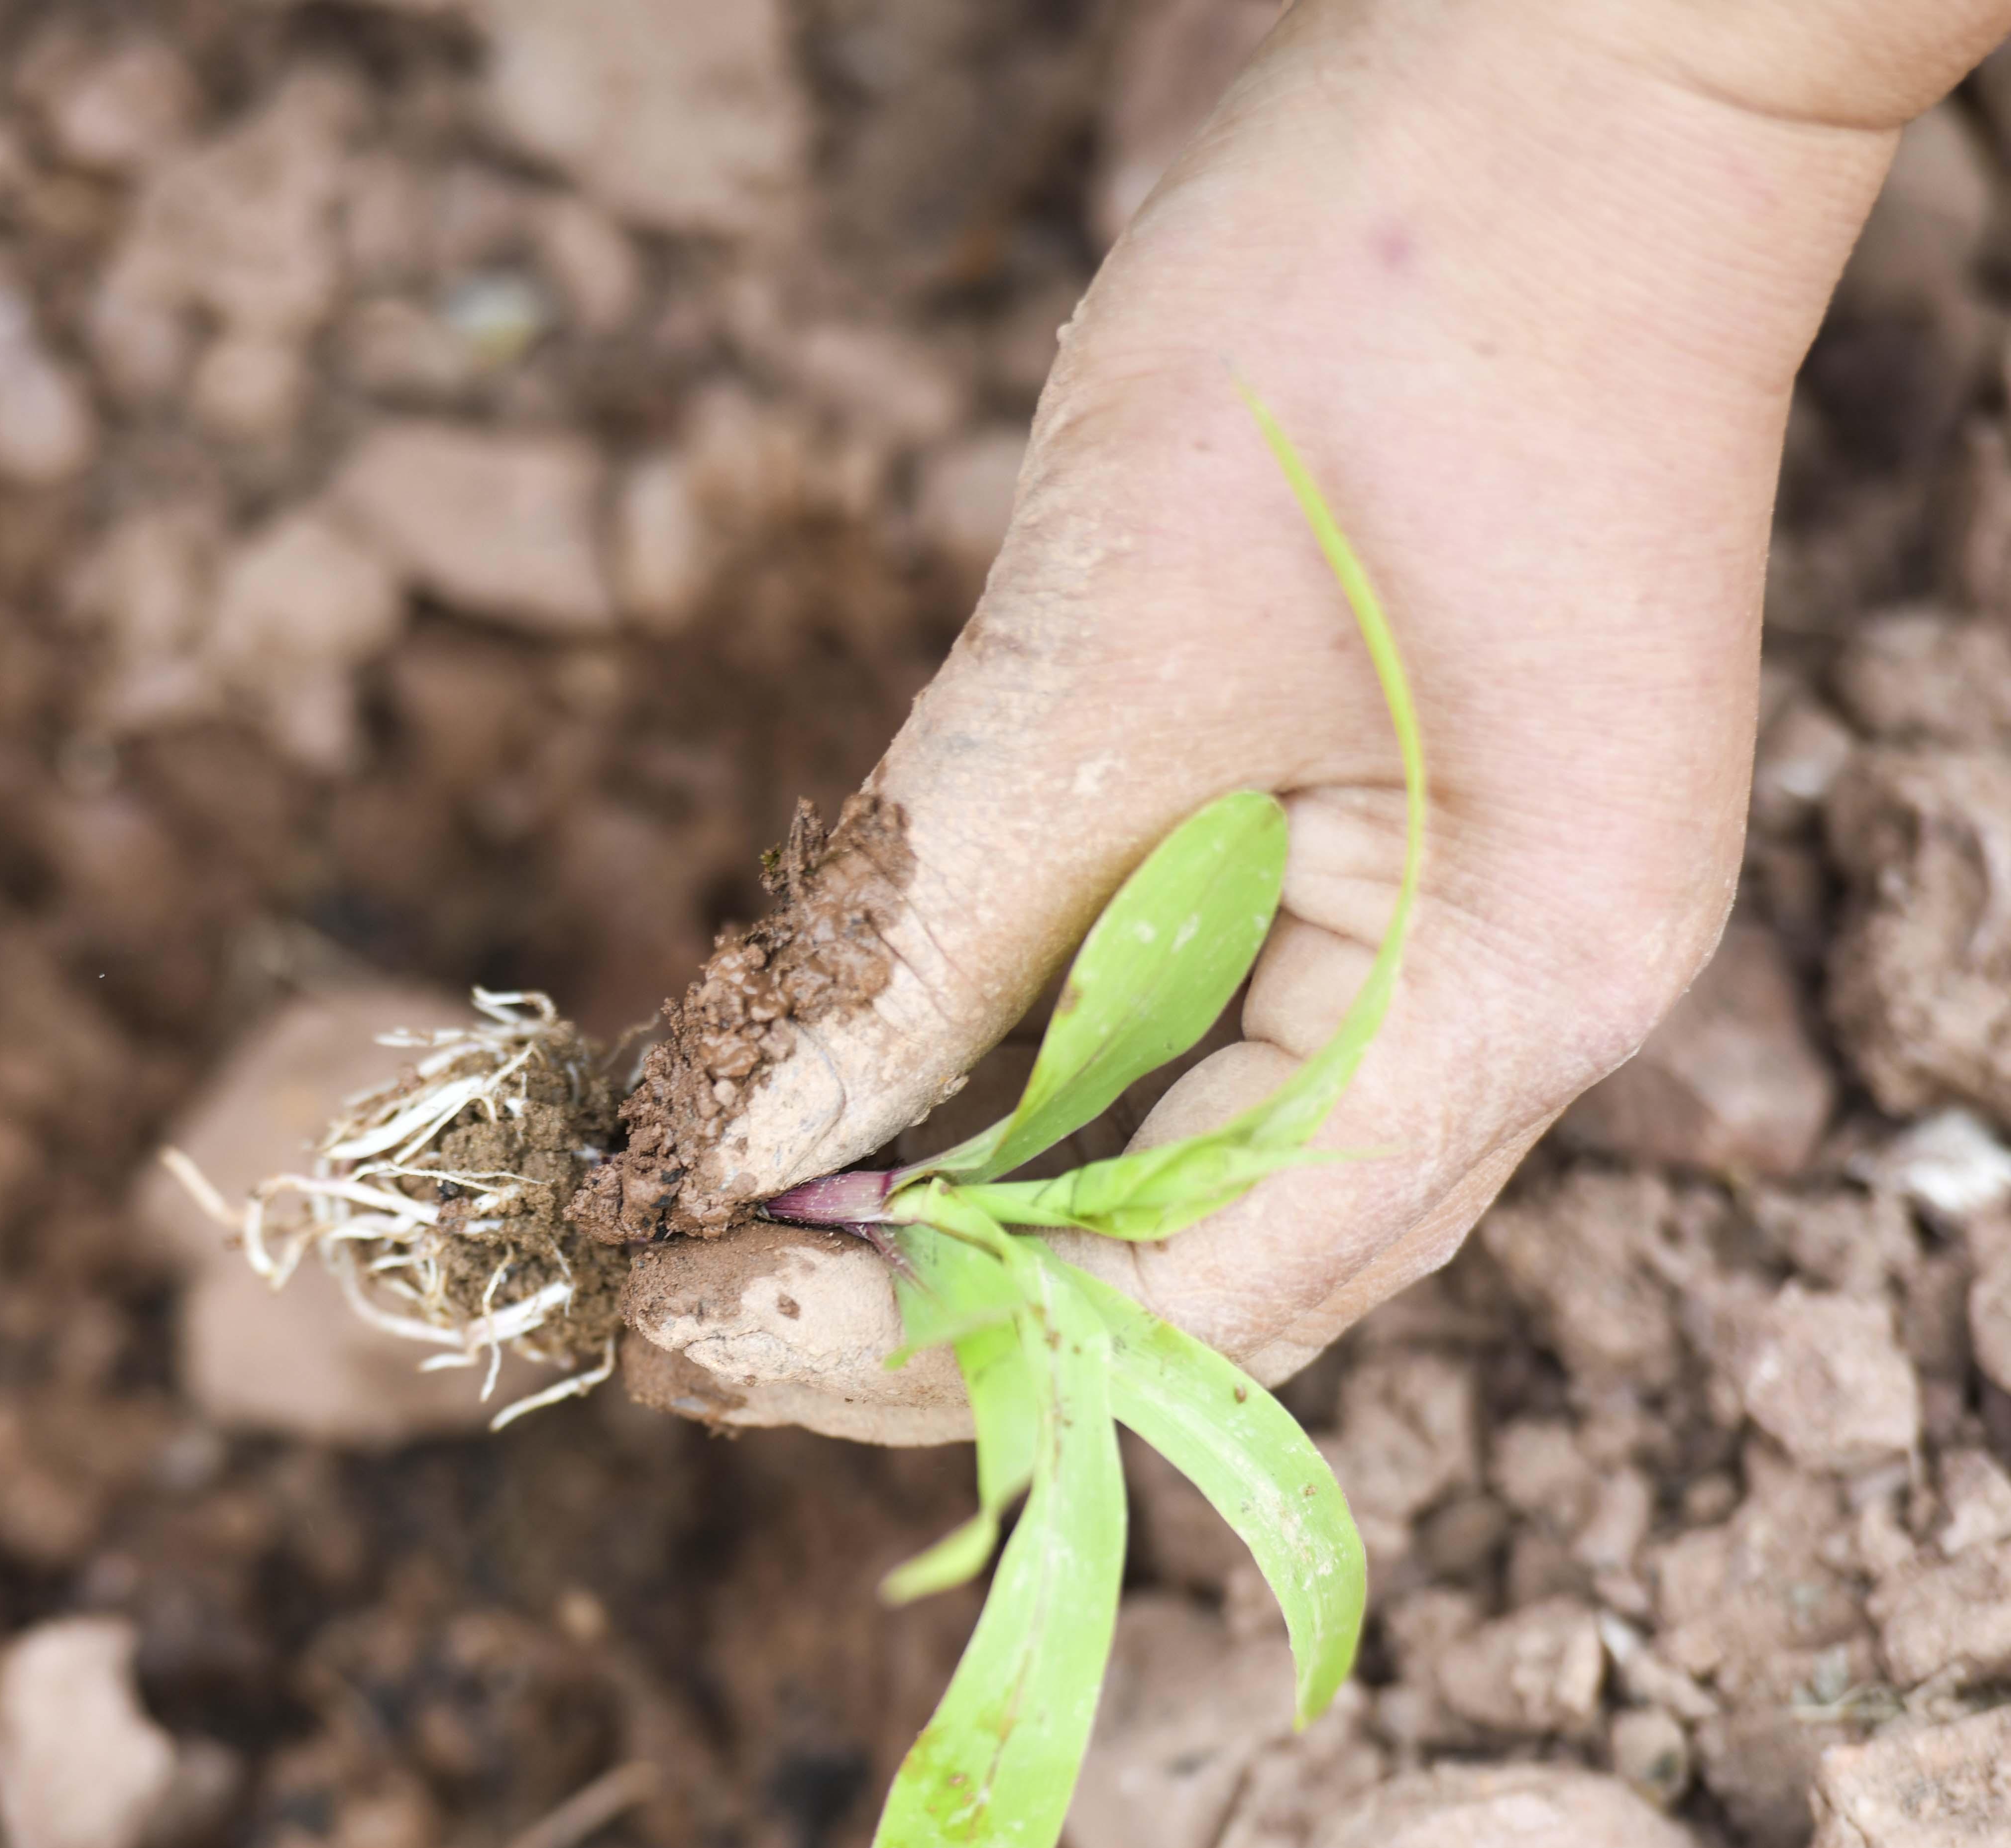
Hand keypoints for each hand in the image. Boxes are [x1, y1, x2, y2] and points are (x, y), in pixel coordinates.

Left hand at [602, 0, 2006, 1444]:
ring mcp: (1451, 948)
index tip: (704, 1325)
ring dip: (951, 1226)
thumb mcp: (1102, 650)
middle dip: (931, 1324)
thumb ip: (927, 933)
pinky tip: (837, 1121)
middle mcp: (1508, 1013)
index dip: (934, 1344)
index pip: (1201, 1283)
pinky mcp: (1367, 872)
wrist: (1545, 105)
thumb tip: (735, 1158)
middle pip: (1198, 1276)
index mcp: (1514, 984)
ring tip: (725, 1240)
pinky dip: (1000, 1098)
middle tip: (683, 1323)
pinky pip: (1170, 1049)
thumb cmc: (1373, 324)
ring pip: (1174, 1182)